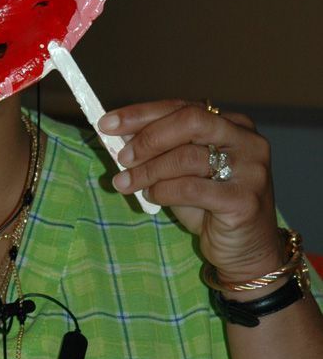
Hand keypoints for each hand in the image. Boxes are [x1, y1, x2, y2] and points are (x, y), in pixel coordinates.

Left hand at [99, 100, 282, 282]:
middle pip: (189, 121)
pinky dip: (163, 191)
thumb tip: (117, 135)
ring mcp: (251, 169)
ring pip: (187, 157)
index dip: (141, 113)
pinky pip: (191, 188)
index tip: (107, 123)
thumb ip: (159, 151)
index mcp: (233, 123)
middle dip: (148, 137)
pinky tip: (151, 197)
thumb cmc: (210, 207)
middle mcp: (247, 141)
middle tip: (122, 156)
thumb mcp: (180, 172)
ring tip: (126, 183)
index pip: (181, 107)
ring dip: (148, 170)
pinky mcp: (244, 200)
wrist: (246, 251)